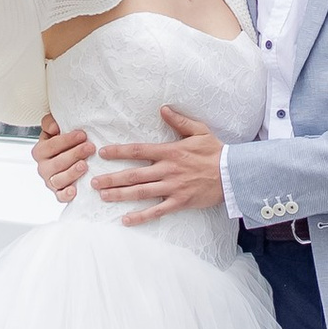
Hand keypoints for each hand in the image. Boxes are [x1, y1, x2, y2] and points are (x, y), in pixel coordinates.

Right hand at [33, 109, 93, 203]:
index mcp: (40, 151)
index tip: (82, 134)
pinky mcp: (58, 193)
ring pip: (59, 180)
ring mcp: (50, 181)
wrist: (64, 157)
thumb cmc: (62, 142)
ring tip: (85, 165)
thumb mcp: (54, 129)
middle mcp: (43, 168)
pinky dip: (66, 195)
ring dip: (72, 173)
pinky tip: (74, 190)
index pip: (52, 145)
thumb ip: (50, 123)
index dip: (67, 140)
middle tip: (90, 147)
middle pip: (57, 163)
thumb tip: (54, 126)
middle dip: (74, 154)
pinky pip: (60, 197)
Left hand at [92, 104, 227, 224]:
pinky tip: (126, 220)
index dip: (119, 152)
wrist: (233, 174)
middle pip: (133, 175)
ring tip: (103, 196)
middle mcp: (167, 170)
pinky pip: (156, 211)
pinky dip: (141, 216)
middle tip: (94, 182)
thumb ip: (179, 121)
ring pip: (141, 192)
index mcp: (169, 151)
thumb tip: (163, 109)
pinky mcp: (179, 202)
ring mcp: (172, 187)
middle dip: (112, 178)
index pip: (138, 150)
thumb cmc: (215, 151)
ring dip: (120, 195)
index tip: (103, 153)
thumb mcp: (199, 130)